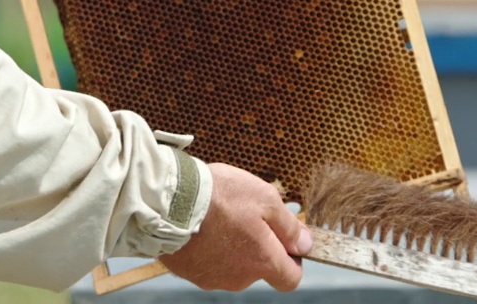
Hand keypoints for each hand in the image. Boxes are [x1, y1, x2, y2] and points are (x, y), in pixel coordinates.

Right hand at [159, 163, 312, 290]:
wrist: (170, 202)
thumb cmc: (220, 197)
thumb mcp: (265, 199)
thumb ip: (289, 226)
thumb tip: (306, 244)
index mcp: (262, 261)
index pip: (290, 279)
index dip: (293, 261)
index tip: (286, 241)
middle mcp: (239, 278)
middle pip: (259, 268)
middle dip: (258, 246)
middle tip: (247, 216)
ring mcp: (213, 278)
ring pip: (232, 265)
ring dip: (232, 246)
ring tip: (220, 217)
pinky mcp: (190, 273)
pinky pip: (208, 263)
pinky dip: (209, 248)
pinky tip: (202, 226)